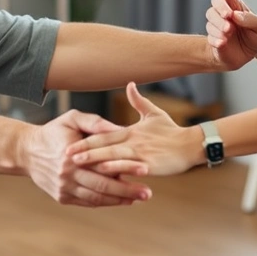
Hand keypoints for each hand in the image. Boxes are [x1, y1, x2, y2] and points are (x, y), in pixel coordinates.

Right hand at [22, 108, 151, 206]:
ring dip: (119, 200)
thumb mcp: (72, 118)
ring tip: (138, 199)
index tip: (146, 169)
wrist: (26, 151)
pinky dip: (105, 203)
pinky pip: (87, 202)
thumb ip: (96, 123)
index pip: (104, 163)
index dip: (126, 168)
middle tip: (147, 193)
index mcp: (72, 154)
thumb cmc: (54, 131)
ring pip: (96, 198)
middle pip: (102, 186)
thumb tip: (120, 129)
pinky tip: (121, 201)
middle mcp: (67, 174)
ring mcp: (64, 188)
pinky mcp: (62, 197)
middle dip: (127, 191)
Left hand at [66, 83, 201, 176]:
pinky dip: (116, 168)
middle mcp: (132, 140)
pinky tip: (104, 171)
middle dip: (83, 149)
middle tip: (64, 154)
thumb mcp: (154, 113)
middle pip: (103, 144)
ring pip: (113, 154)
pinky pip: (129, 165)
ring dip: (94, 158)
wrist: (191, 144)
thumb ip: (139, 101)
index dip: (85, 138)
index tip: (68, 142)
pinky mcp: (149, 163)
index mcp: (130, 131)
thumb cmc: (172, 131)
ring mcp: (140, 152)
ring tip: (77, 162)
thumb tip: (130, 84)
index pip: (103, 133)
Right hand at [207, 0, 256, 67]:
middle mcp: (223, 17)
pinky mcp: (215, 42)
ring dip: (218, 28)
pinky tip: (222, 43)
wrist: (256, 51)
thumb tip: (236, 15)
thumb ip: (251, 19)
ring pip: (209, 24)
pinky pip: (210, 39)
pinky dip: (215, 40)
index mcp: (234, 7)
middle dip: (219, 15)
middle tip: (229, 21)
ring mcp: (218, 29)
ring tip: (228, 33)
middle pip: (212, 10)